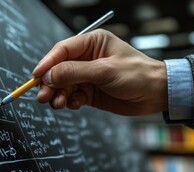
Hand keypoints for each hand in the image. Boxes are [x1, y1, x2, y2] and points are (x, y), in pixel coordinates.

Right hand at [33, 29, 167, 115]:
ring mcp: (88, 76)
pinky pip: (72, 96)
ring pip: (63, 85)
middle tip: (43, 96)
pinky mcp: (90, 92)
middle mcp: (87, 58)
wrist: (157, 94)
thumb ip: (74, 73)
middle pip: (59, 69)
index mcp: (92, 43)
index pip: (62, 50)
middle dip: (50, 83)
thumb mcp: (105, 71)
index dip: (47, 63)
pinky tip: (74, 105)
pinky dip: (70, 102)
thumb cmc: (137, 75)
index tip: (36, 75)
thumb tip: (48, 76)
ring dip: (58, 95)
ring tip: (57, 104)